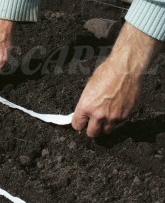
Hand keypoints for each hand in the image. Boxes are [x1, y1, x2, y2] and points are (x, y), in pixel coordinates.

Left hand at [72, 22, 162, 136]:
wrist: (125, 69)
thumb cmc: (107, 72)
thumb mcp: (89, 86)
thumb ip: (86, 102)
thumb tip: (84, 110)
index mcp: (86, 106)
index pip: (77, 125)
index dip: (79, 123)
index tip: (81, 122)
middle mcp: (98, 114)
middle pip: (92, 133)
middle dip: (91, 128)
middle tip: (93, 122)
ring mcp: (112, 117)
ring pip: (106, 131)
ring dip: (105, 126)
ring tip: (106, 115)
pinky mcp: (125, 116)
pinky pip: (118, 124)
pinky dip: (117, 120)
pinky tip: (116, 110)